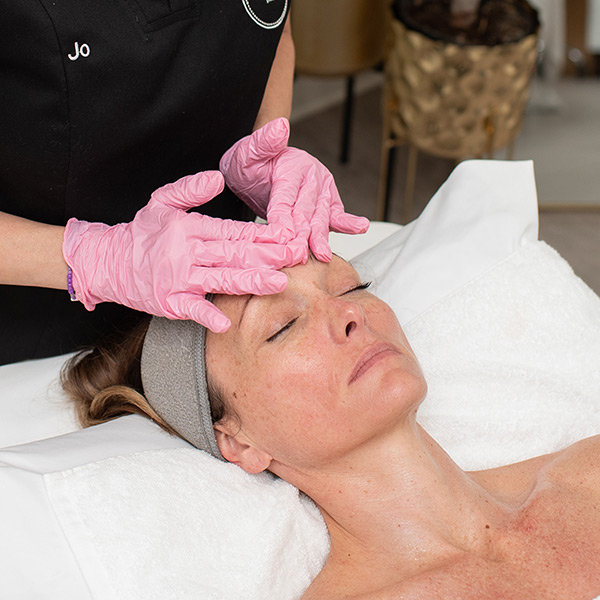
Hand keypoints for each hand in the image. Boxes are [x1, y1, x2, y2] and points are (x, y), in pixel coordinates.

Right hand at [62, 171, 306, 331]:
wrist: (109, 262)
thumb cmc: (142, 233)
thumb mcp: (162, 201)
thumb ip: (190, 189)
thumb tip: (218, 177)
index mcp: (190, 228)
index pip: (233, 231)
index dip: (262, 234)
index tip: (287, 236)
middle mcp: (187, 253)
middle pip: (234, 254)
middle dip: (268, 256)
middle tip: (295, 256)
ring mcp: (179, 279)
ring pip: (221, 279)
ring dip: (250, 281)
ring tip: (278, 283)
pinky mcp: (169, 302)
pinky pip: (191, 309)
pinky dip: (207, 316)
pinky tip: (225, 323)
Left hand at [220, 117, 368, 261]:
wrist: (256, 167)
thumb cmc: (250, 164)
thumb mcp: (249, 151)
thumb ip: (264, 141)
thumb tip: (281, 126)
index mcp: (293, 165)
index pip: (287, 194)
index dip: (282, 215)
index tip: (279, 233)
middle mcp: (312, 176)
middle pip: (306, 210)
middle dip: (302, 233)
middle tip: (297, 253)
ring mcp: (322, 190)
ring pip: (320, 218)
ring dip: (320, 237)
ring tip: (322, 253)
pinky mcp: (327, 203)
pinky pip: (336, 216)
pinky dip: (347, 224)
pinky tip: (360, 227)